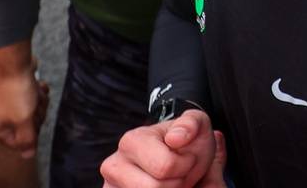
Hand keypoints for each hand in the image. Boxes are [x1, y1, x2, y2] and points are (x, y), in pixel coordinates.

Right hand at [0, 55, 49, 155]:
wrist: (14, 63)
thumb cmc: (17, 93)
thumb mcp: (24, 121)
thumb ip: (27, 141)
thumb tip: (28, 156)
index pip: (21, 145)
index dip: (32, 133)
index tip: (31, 120)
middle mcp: (3, 121)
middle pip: (30, 128)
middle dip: (37, 115)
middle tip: (33, 104)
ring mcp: (12, 107)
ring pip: (36, 112)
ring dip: (39, 102)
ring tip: (34, 92)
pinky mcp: (20, 94)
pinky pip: (36, 99)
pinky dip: (39, 92)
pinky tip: (36, 85)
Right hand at [101, 110, 225, 187]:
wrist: (181, 162)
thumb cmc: (186, 146)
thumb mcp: (196, 127)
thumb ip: (191, 124)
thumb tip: (175, 138)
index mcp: (131, 141)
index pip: (165, 166)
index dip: (186, 165)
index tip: (187, 157)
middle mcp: (113, 166)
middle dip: (178, 182)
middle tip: (180, 172)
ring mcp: (110, 186)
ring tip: (172, 180)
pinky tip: (162, 186)